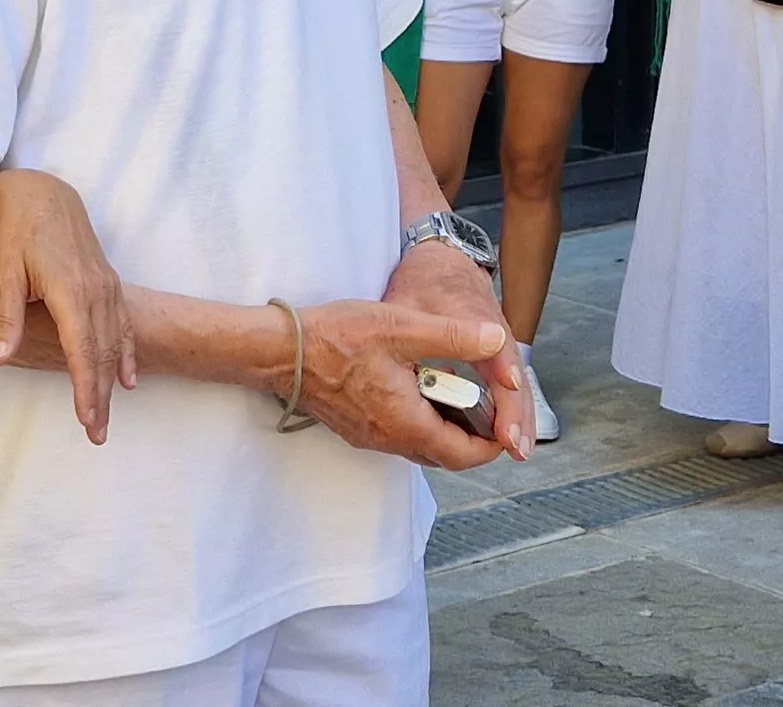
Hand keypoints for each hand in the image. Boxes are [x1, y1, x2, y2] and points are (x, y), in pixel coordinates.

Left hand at [0, 168, 135, 443]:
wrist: (44, 193)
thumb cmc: (18, 231)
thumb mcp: (4, 272)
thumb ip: (6, 318)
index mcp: (71, 291)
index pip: (82, 351)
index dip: (85, 388)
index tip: (86, 419)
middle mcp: (96, 292)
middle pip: (102, 355)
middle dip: (99, 397)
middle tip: (96, 435)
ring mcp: (107, 287)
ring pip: (115, 344)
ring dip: (111, 383)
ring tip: (105, 418)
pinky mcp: (109, 283)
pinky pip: (124, 325)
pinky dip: (127, 354)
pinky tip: (129, 380)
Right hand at [286, 296, 513, 471]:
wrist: (278, 352)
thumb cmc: (335, 338)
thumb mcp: (401, 327)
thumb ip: (453, 336)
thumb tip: (495, 340)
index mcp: (406, 423)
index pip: (462, 454)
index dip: (490, 445)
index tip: (504, 424)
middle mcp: (387, 439)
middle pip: (443, 455)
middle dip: (470, 437)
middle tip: (485, 408)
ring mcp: (368, 436)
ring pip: (419, 445)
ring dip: (442, 427)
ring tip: (456, 391)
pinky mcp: (354, 426)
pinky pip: (397, 434)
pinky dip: (418, 419)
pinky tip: (418, 384)